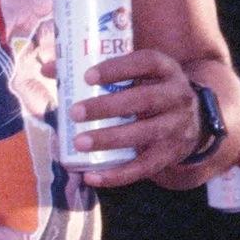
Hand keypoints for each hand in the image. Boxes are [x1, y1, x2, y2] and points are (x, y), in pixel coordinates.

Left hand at [65, 48, 200, 186]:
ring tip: (78, 142)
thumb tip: (47, 68)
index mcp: (166, 70)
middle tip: (74, 112)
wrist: (192, 122)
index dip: (118, 68)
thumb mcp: (134, 76)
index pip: (146, 62)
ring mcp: (177, 126)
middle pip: (144, 100)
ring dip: (109, 139)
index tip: (87, 76)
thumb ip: (95, 70)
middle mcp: (177, 95)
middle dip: (107, 107)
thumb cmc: (148, 91)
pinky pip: (144, 167)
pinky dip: (117, 175)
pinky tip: (91, 176)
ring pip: (144, 133)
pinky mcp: (171, 154)